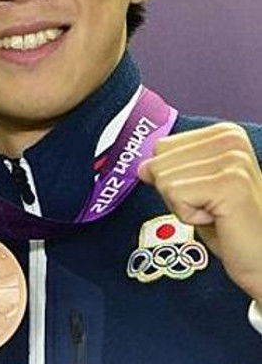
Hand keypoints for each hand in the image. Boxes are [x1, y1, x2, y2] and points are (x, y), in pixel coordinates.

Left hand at [138, 122, 261, 302]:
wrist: (261, 260)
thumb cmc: (233, 228)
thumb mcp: (197, 189)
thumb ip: (172, 169)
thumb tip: (142, 167)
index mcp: (224, 133)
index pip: (162, 147)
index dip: (174, 178)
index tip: (205, 194)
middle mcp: (230, 139)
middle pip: (159, 161)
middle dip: (176, 193)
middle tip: (210, 207)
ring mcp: (232, 159)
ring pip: (164, 178)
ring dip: (182, 206)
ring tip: (215, 212)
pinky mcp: (229, 183)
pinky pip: (174, 195)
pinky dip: (188, 216)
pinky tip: (217, 219)